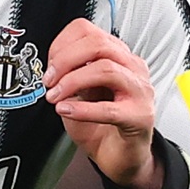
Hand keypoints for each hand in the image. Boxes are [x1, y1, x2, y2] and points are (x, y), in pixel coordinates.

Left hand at [45, 17, 156, 188]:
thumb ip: (70, 74)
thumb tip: (51, 65)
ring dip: (72, 82)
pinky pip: (109, 108)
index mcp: (118, 56)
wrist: (120, 157)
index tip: (48, 65)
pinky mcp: (140, 116)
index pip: (88, 31)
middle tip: (49, 80)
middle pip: (98, 44)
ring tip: (56, 97)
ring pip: (105, 69)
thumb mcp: (79, 92)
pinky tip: (67, 110)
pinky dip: (82, 109)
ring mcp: (140, 90)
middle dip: (65, 60)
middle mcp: (132, 68)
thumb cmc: (102, 126)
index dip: (62, 44)